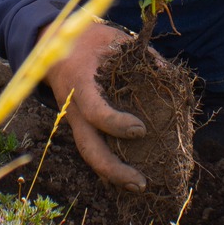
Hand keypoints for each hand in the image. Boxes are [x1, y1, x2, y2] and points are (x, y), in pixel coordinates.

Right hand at [44, 21, 148, 190]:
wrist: (53, 44)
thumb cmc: (90, 40)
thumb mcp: (115, 38)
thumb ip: (142, 55)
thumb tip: (170, 75)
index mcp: (79, 83)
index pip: (95, 112)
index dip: (116, 124)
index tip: (140, 129)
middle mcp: (73, 108)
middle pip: (88, 148)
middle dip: (113, 169)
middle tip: (141, 182)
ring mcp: (74, 120)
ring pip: (88, 154)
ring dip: (112, 175)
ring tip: (138, 186)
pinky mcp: (79, 125)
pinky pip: (91, 149)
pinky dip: (107, 166)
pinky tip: (126, 178)